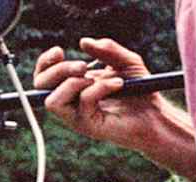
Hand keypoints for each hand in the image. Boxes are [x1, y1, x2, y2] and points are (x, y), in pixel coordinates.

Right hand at [32, 38, 166, 151]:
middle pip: (40, 86)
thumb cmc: (139, 91)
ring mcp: (78, 116)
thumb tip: (84, 42)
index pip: (43, 77)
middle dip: (58, 70)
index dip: (45, 62)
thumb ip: (106, 49)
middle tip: (82, 66)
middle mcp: (71, 103)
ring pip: (53, 100)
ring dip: (72, 82)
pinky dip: (99, 87)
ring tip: (94, 77)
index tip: (60, 51)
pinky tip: (118, 84)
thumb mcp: (125, 61)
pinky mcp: (89, 126)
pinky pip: (83, 102)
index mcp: (73, 87)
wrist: (154, 114)